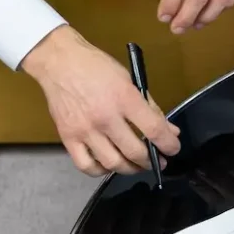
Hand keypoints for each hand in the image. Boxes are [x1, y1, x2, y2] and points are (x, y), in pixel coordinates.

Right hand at [21, 26, 181, 176]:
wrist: (60, 62)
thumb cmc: (98, 67)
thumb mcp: (131, 80)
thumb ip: (151, 108)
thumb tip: (170, 131)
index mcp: (125, 99)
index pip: (153, 129)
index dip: (168, 144)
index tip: (173, 149)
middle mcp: (105, 118)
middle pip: (134, 151)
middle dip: (151, 161)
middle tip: (158, 161)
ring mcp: (85, 130)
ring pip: (112, 163)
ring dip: (129, 169)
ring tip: (137, 165)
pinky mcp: (67, 138)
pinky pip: (85, 165)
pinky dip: (101, 171)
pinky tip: (109, 165)